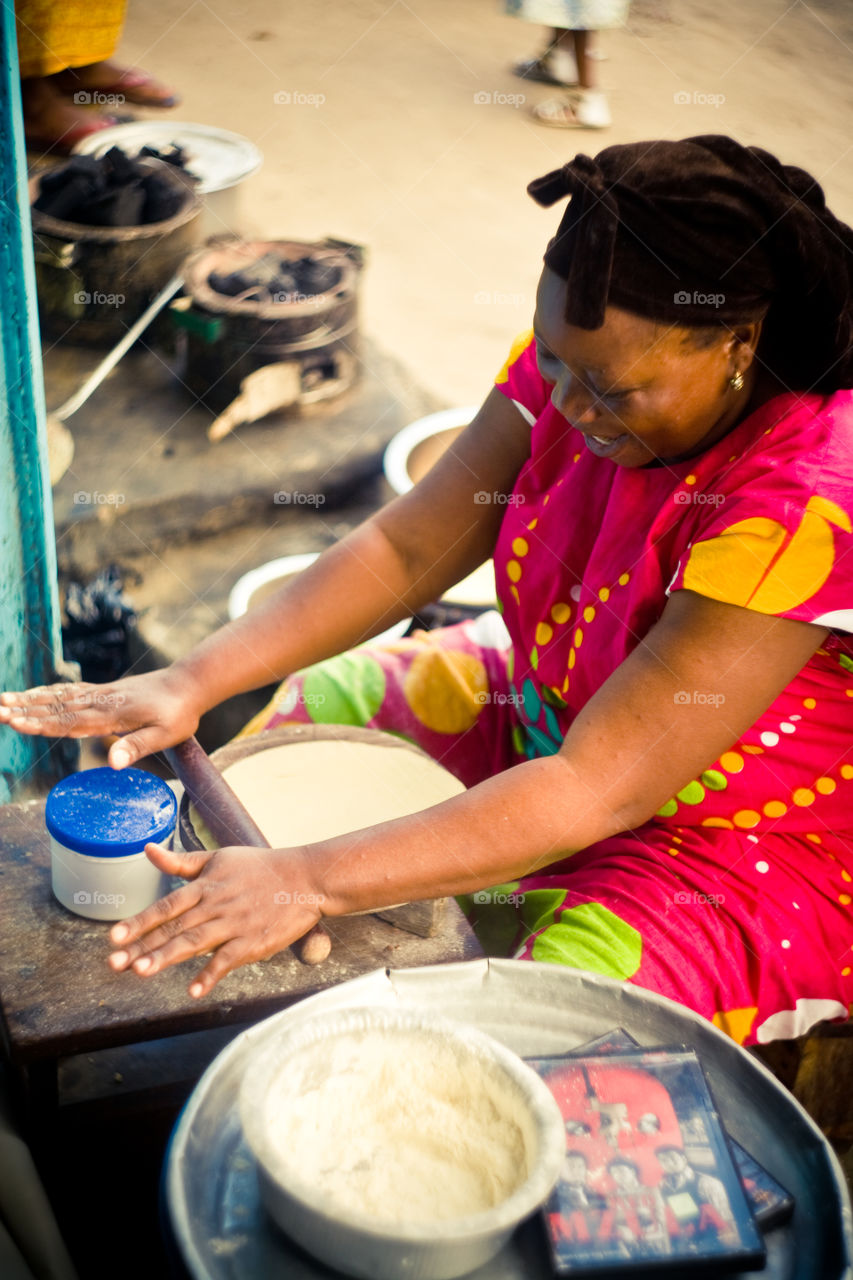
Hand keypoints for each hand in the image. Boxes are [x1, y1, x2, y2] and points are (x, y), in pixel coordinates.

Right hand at [0, 667, 203, 766]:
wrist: (190, 684)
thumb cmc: (180, 714)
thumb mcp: (165, 735)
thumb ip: (137, 747)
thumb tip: (113, 763)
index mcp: (111, 714)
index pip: (69, 721)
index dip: (41, 724)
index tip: (15, 722)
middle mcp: (101, 701)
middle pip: (57, 707)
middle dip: (26, 710)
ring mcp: (102, 694)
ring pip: (60, 697)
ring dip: (32, 699)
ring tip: (4, 699)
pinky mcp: (106, 691)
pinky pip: (71, 691)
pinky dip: (50, 692)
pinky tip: (36, 693)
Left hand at [108, 843, 325, 995]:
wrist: (305, 877)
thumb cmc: (260, 867)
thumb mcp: (219, 858)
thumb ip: (181, 861)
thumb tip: (147, 850)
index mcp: (205, 886)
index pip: (166, 906)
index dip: (139, 921)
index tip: (113, 937)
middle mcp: (215, 905)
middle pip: (174, 928)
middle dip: (142, 946)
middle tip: (115, 963)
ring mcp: (234, 924)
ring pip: (195, 943)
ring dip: (167, 957)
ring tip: (141, 972)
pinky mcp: (253, 941)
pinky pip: (228, 959)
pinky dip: (211, 974)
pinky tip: (194, 990)